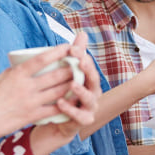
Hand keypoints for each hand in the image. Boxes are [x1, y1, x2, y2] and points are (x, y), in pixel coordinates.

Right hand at [0, 44, 76, 141]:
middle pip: (55, 75)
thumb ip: (16, 72)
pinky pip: (55, 109)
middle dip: (71, 68)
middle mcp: (26, 87)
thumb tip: (28, 65)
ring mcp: (31, 102)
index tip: (67, 46)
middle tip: (80, 63)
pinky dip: (66, 104)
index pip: (42, 59)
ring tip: (81, 79)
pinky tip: (74, 100)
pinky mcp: (33, 116)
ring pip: (59, 91)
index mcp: (17, 74)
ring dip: (72, 84)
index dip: (57, 52)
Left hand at [28, 38, 100, 154]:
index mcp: (89, 79)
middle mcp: (93, 92)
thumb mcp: (68, 73)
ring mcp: (90, 107)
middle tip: (80, 61)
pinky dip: (71, 109)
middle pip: (94, 80)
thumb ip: (76, 55)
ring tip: (73, 84)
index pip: (89, 65)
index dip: (83, 56)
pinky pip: (79, 115)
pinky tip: (61, 102)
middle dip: (88, 70)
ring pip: (90, 98)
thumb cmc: (66, 93)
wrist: (61, 121)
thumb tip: (83, 33)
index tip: (72, 49)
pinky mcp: (84, 120)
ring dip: (81, 91)